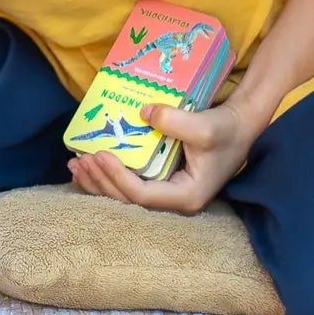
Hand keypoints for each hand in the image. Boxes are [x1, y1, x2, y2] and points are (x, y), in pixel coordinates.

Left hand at [68, 99, 265, 214]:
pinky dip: (106, 177)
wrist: (238, 127)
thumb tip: (143, 112)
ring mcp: (166, 194)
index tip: (99, 154)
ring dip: (97, 183)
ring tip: (75, 165)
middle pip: (127, 201)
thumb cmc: (225, 130)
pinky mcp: (160, 182)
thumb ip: (175, 121)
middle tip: (79, 160)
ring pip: (124, 197)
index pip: (142, 195)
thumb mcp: (204, 126)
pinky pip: (128, 185)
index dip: (117, 177)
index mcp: (185, 197)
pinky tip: (87, 166)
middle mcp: (173, 202)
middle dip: (100, 182)